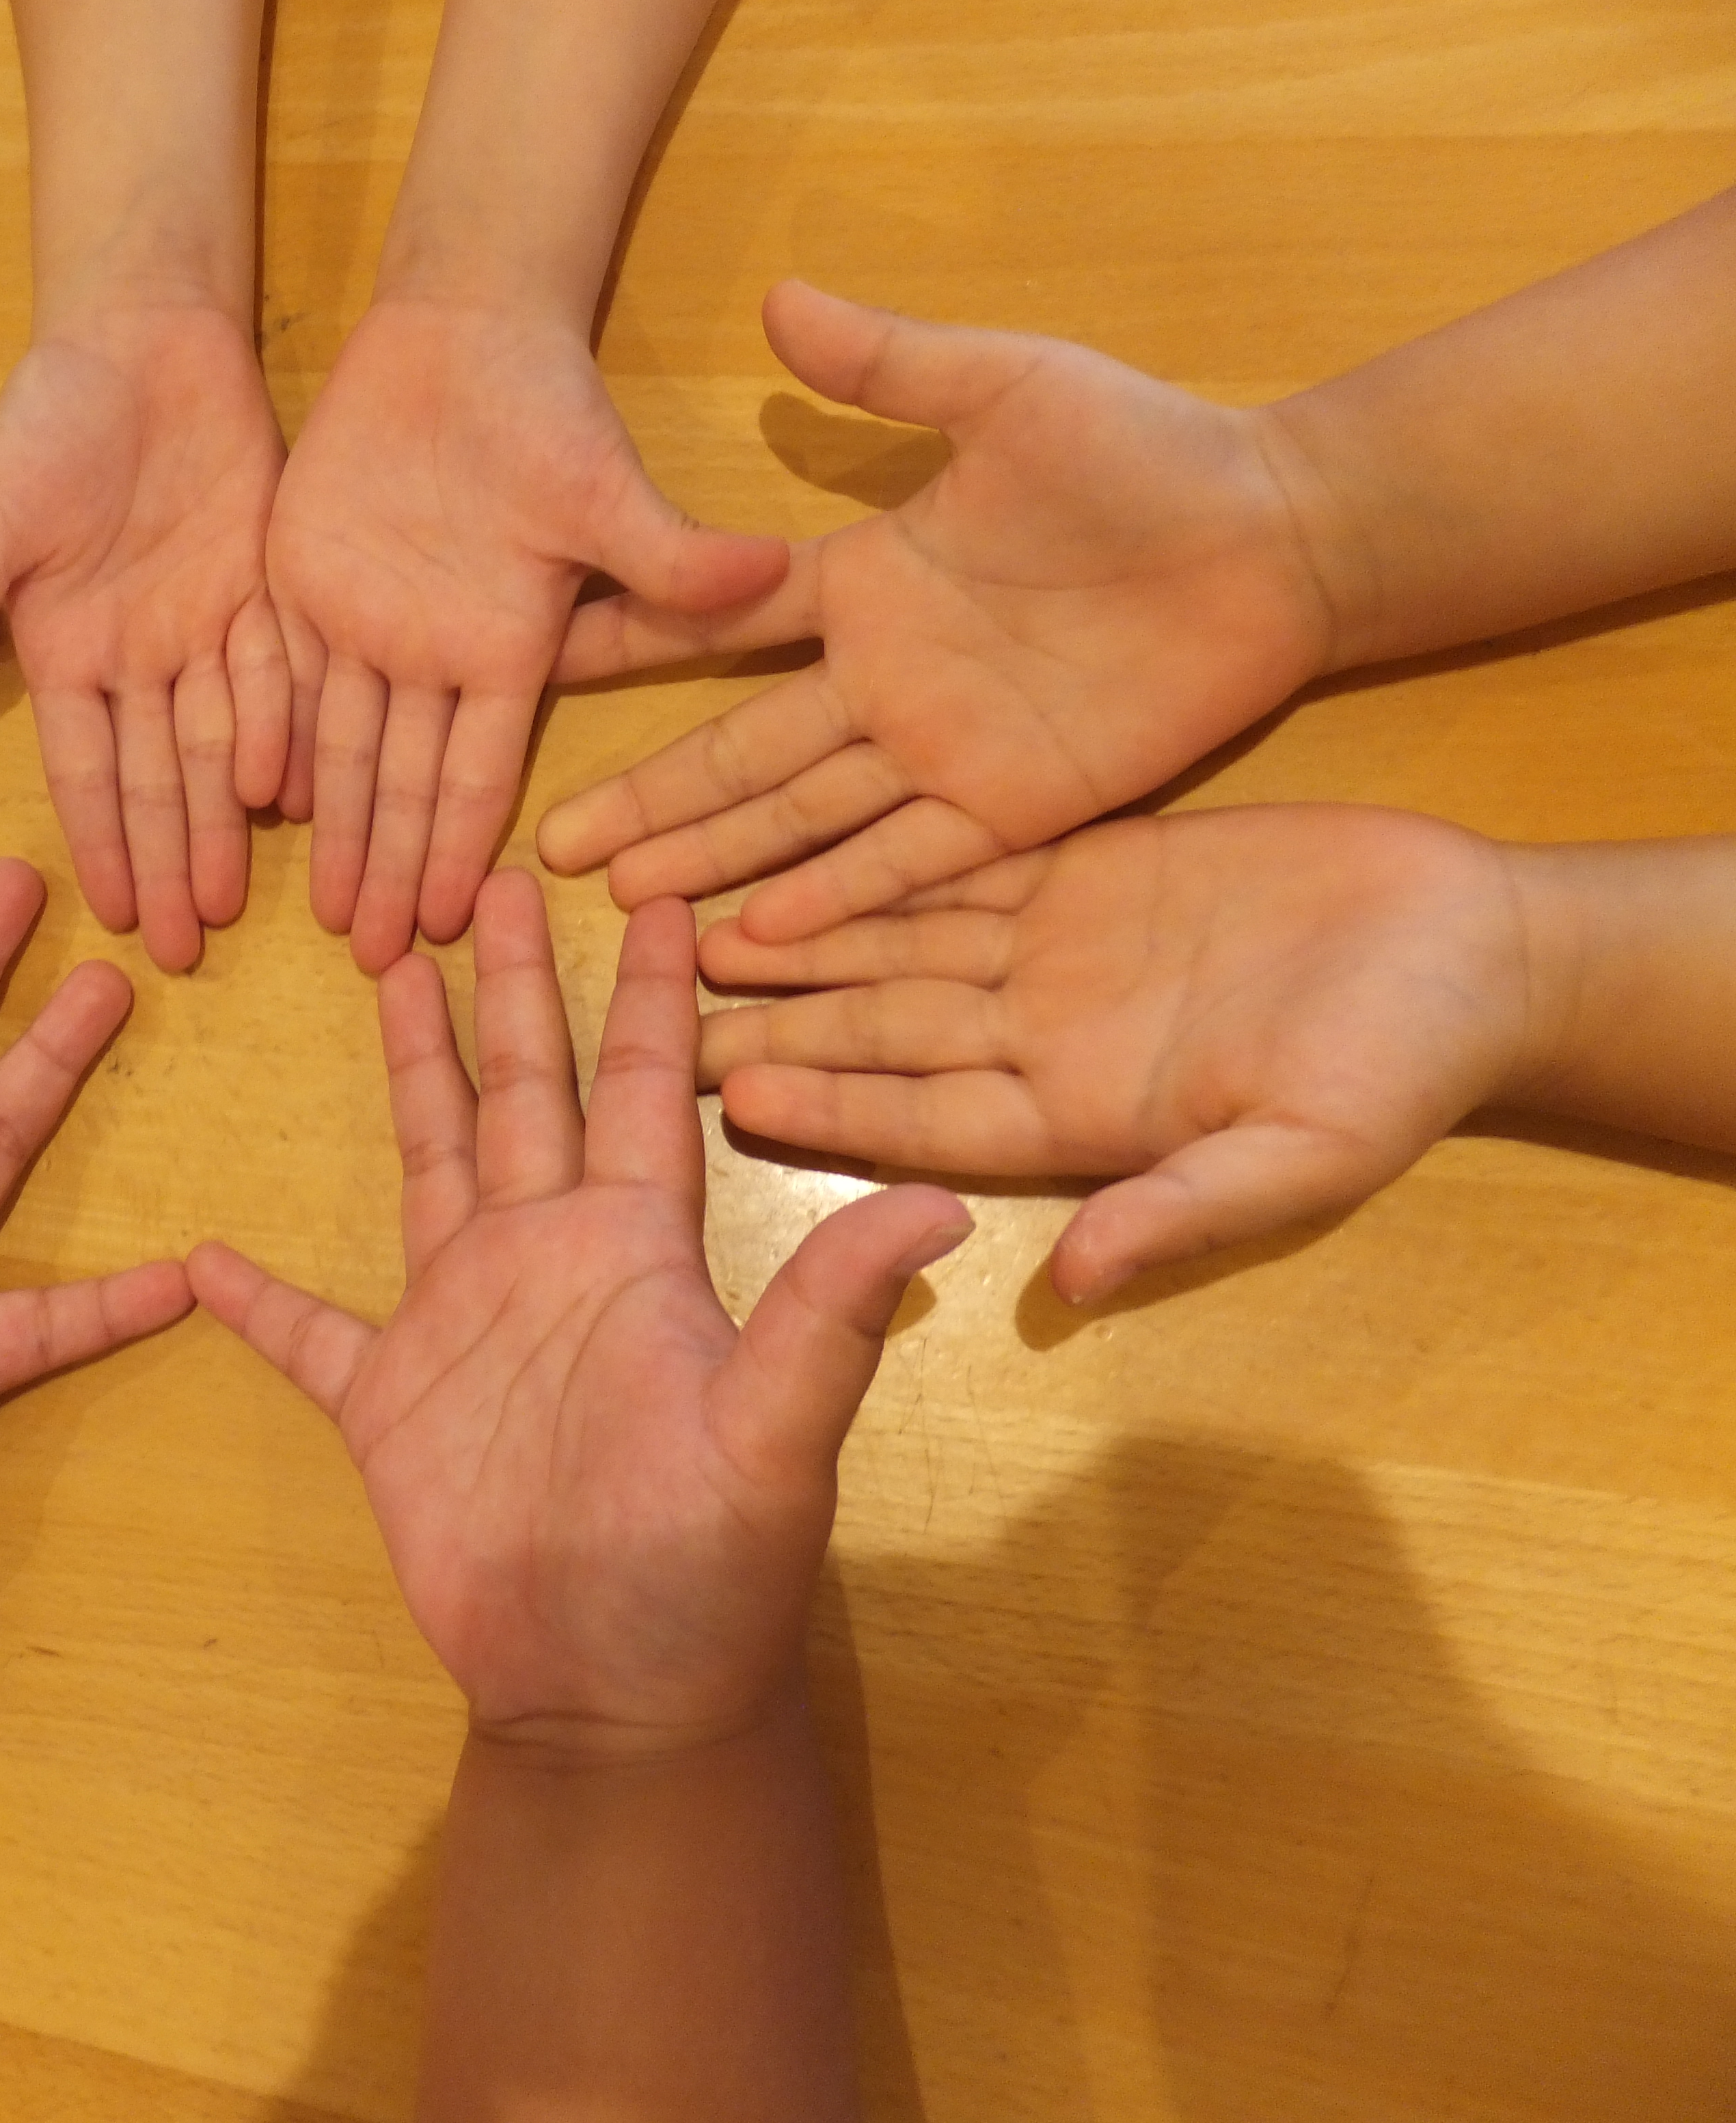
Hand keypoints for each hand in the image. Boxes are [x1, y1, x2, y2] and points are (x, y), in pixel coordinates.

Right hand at [0, 305, 288, 971]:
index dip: (100, 841)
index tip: (111, 915)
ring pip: (219, 747)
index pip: (84, 768)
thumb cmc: (52, 416)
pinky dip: (284, 735)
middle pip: (157, 778)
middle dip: (170, 864)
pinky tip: (293, 801)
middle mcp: (134, 657)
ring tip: (233, 905)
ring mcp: (199, 627)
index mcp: (63, 650)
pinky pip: (276, 676)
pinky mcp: (261, 589)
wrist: (141, 338)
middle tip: (186, 951)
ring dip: (225, 826)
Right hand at [188, 872, 967, 1749]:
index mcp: (636, 1249)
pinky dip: (261, 1300)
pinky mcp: (389, 1403)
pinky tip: (210, 1257)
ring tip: (382, 971)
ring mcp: (463, 1324)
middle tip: (493, 873)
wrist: (615, 1692)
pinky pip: (310, 1334)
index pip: (646, 1086)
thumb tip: (943, 1204)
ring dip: (414, 1072)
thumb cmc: (708, 1570)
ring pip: (432, 1159)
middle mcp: (549, 1258)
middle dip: (515, 983)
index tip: (661, 890)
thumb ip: (833, 1310)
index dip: (654, 992)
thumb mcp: (778, 1434)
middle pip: (528, 1087)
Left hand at [266, 299, 788, 972]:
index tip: (451, 927)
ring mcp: (368, 623)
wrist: (462, 332)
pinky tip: (255, 808)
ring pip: (341, 749)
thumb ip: (670, 551)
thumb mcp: (605, 487)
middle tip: (370, 963)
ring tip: (319, 919)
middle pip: (405, 786)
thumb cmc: (547, 405)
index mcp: (508, 650)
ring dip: (332, 831)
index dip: (462, 852)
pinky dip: (268, 741)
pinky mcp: (305, 582)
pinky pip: (280, 678)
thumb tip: (776, 571)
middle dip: (389, 872)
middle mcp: (436, 655)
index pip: (479, 773)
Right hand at [538, 281, 1340, 940]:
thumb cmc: (1147, 449)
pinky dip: (835, 899)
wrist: (1275, 531)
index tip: (533, 661)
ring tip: (630, 904)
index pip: (719, 618)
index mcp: (866, 582)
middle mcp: (885, 681)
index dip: (629, 640)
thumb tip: (777, 297)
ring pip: (804, 819)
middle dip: (649, 800)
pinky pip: (910, 862)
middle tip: (552, 847)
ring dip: (718, 863)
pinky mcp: (1018, 805)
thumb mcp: (1006, 388)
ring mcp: (945, 751)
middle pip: (740, 751)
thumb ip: (890, 362)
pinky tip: (760, 935)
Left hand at [697, 804, 1533, 1304]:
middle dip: (779, 1027)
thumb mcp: (1305, 1155)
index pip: (927, 1118)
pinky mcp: (1085, 869)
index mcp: (1080, 1116)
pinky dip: (877, 863)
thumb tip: (1074, 1284)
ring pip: (899, 947)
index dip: (836, 1106)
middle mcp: (1043, 1038)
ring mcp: (1056, 953)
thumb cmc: (1406, 1066)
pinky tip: (793, 855)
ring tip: (694, 929)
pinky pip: (958, 863)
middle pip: (886, 1035)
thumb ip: (1185, 1212)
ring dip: (802, 941)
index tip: (741, 1096)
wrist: (1479, 949)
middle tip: (661, 1021)